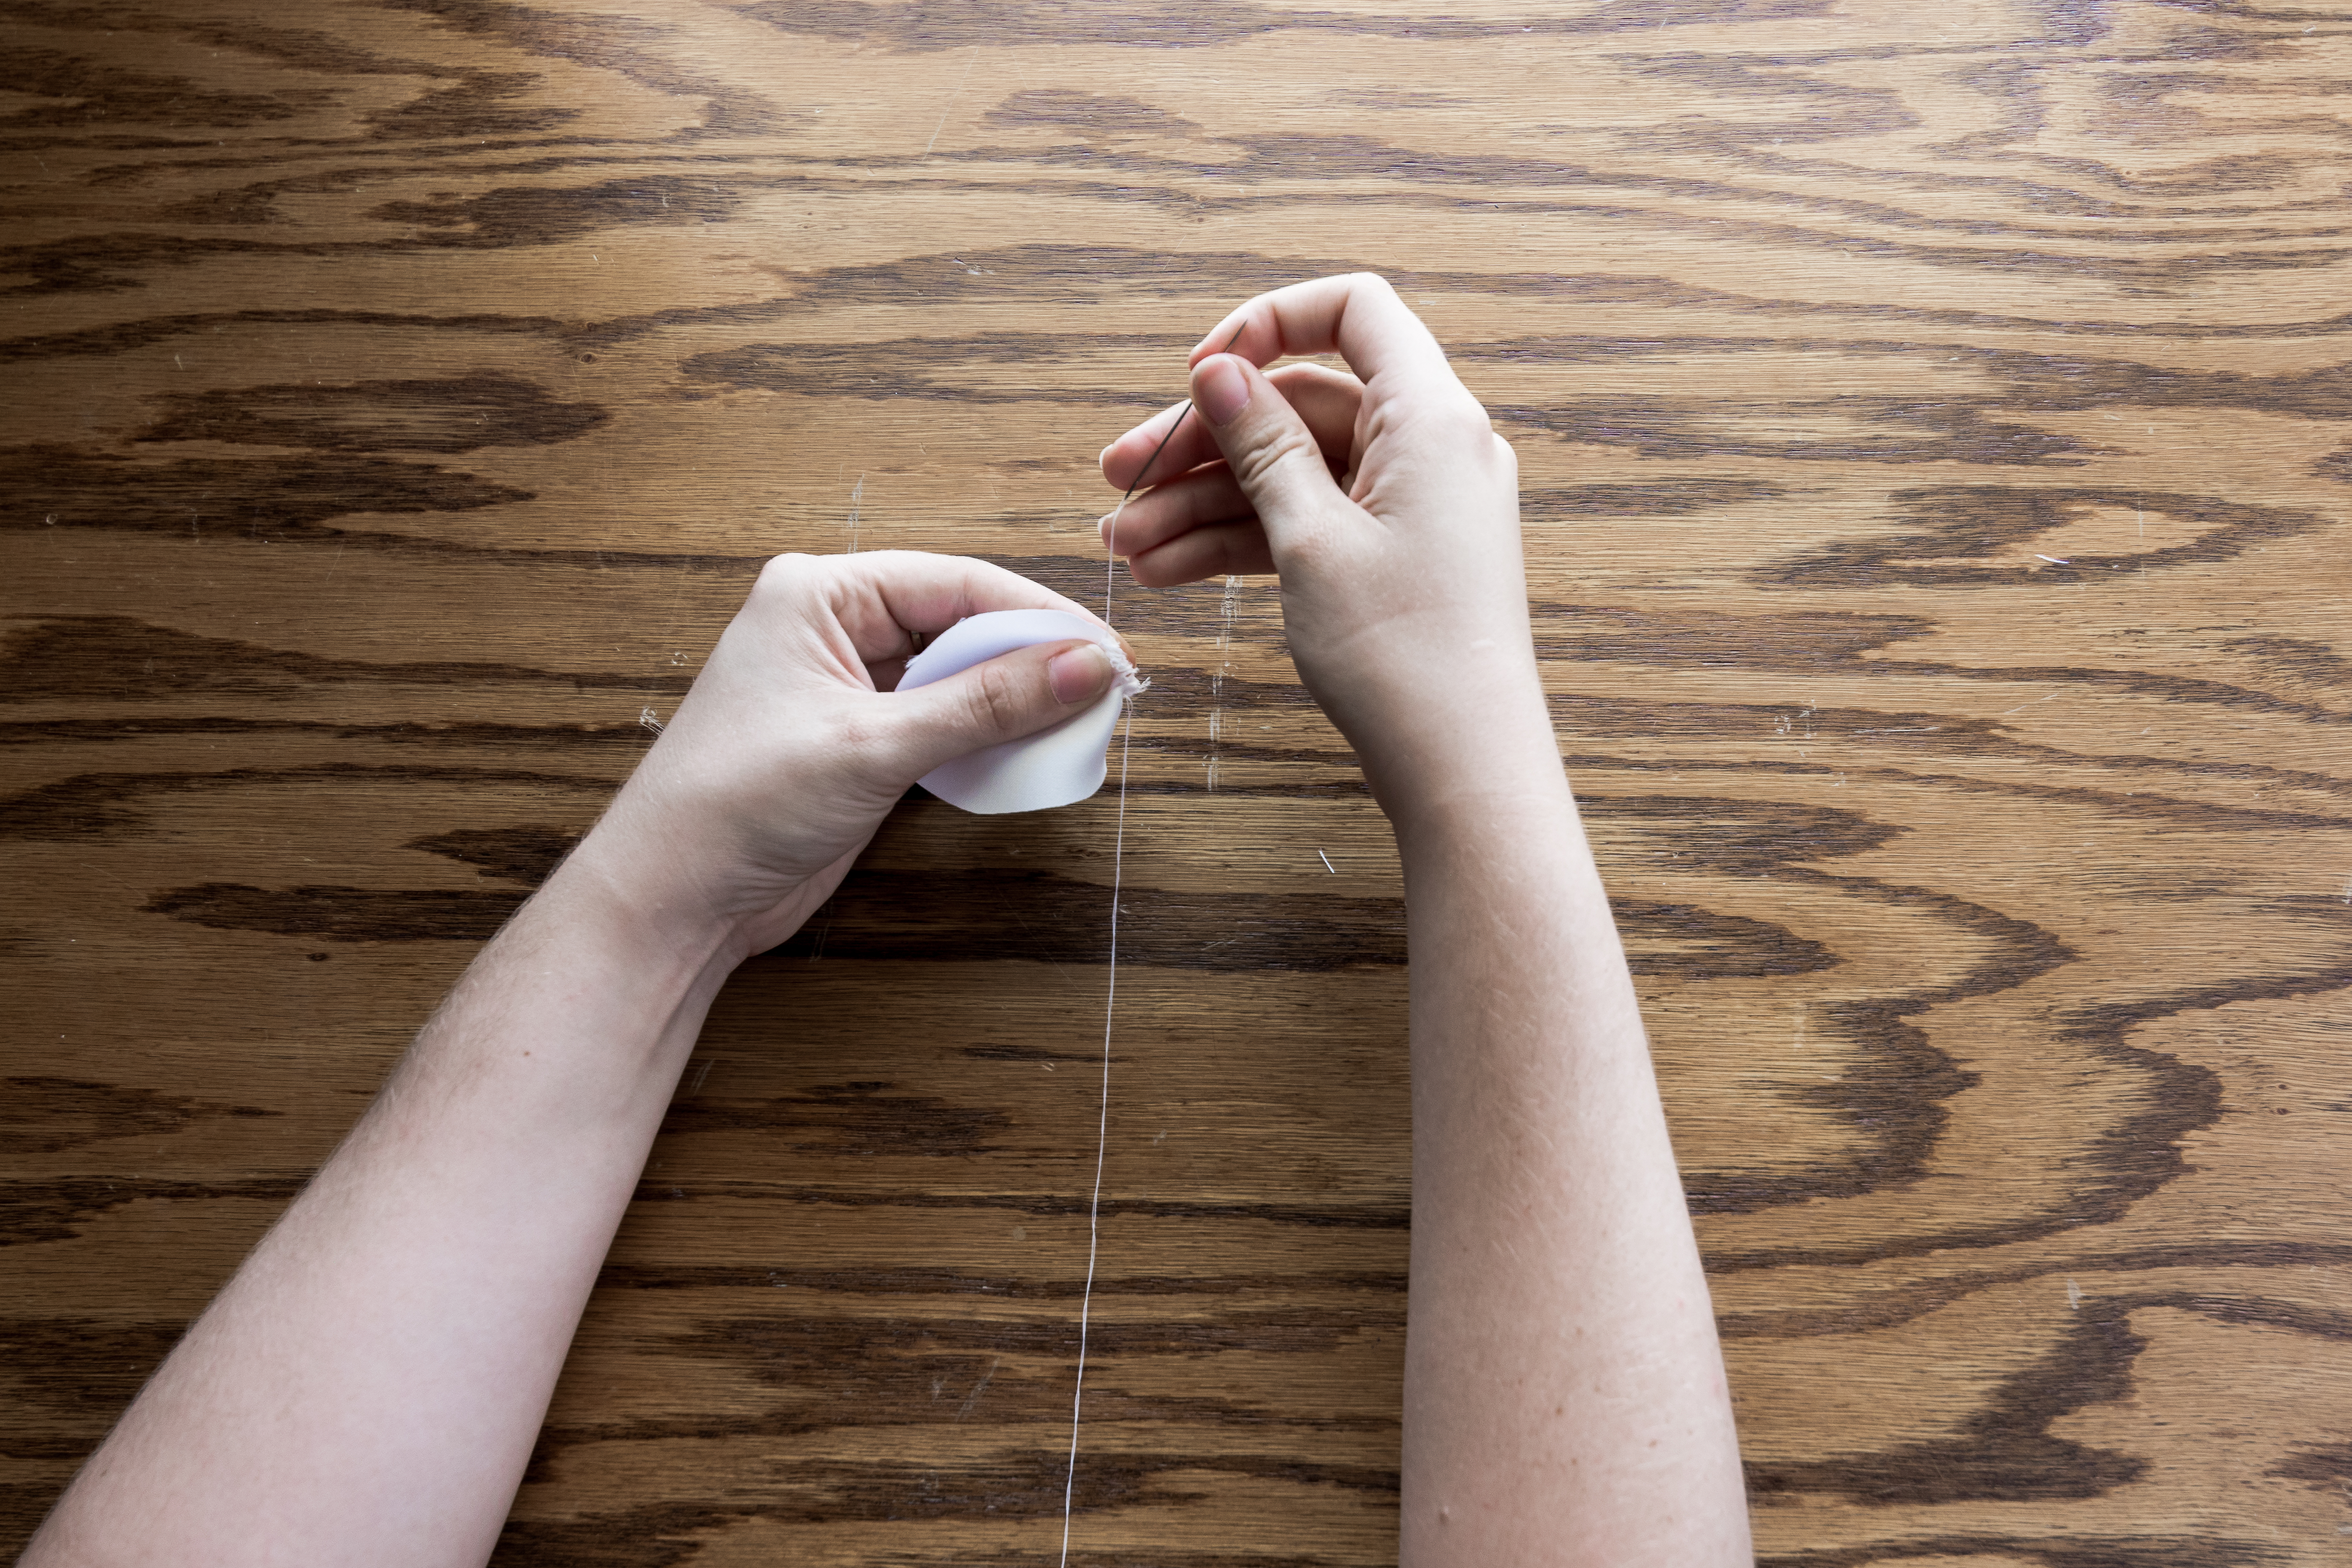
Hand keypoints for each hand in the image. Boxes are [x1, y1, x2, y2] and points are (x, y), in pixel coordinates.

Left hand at [568, 550, 1121, 958]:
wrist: (672, 901)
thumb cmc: (737, 806)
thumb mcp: (875, 746)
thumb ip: (987, 704)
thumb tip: (1087, 666)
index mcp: (818, 594)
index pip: (957, 582)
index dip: (1040, 616)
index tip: (1109, 652)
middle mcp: (832, 627)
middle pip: (962, 623)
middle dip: (1033, 658)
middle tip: (1108, 692)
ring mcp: (845, 686)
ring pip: (958, 675)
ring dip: (1015, 701)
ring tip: (1082, 724)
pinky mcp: (859, 742)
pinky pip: (942, 722)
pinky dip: (986, 737)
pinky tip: (1028, 753)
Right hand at [1098, 274, 1552, 817]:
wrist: (1461, 768)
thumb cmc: (1404, 653)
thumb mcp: (1311, 537)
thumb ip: (1262, 444)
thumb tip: (1221, 369)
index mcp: (1431, 417)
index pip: (1353, 312)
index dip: (1269, 324)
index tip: (1201, 370)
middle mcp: (1430, 448)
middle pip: (1300, 405)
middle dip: (1203, 442)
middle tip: (1118, 480)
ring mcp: (1413, 506)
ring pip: (1291, 474)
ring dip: (1203, 504)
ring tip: (1125, 547)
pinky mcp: (1395, 558)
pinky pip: (1306, 524)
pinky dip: (1240, 542)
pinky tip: (1167, 571)